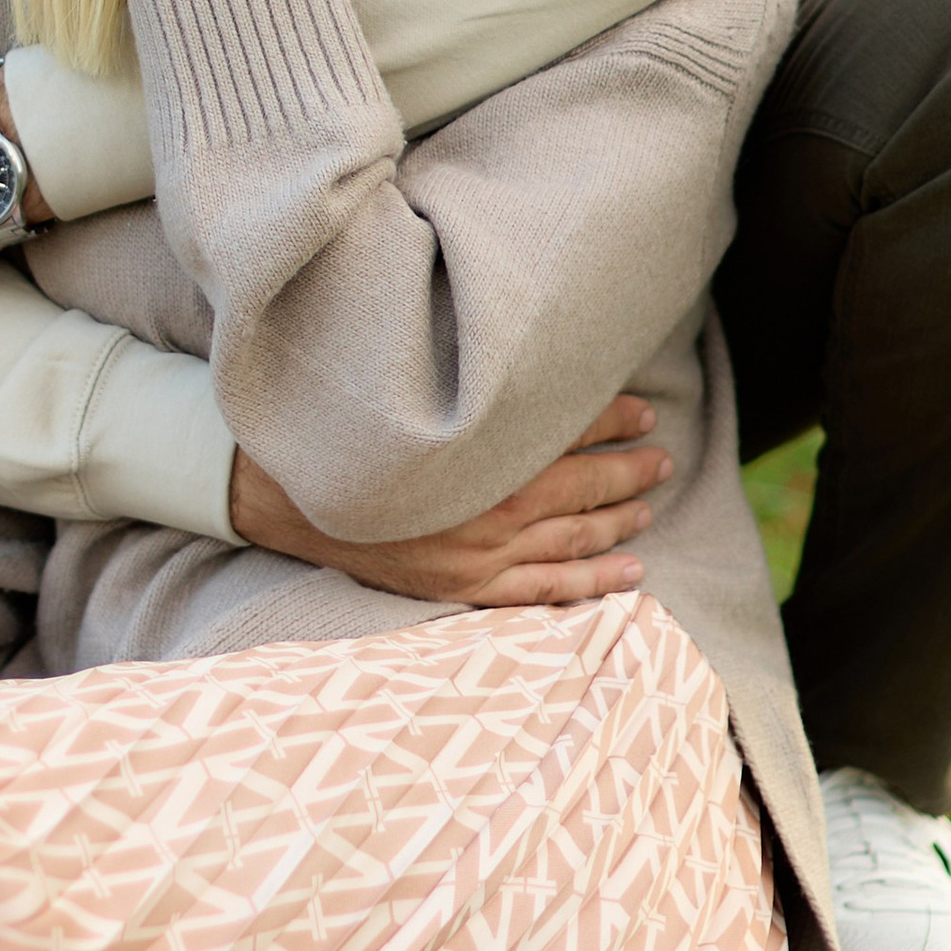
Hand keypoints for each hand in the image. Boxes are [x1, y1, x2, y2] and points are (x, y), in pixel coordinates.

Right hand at [227, 395, 668, 606]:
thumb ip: (473, 387)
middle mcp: (493, 506)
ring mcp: (484, 554)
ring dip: (618, 521)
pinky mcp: (468, 586)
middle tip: (661, 460)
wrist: (288, 493)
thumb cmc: (356, 436)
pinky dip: (593, 582)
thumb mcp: (415, 398)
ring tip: (649, 506)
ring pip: (574, 539)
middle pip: (582, 488)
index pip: (568, 431)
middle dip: (627, 472)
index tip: (644, 412)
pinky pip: (546, 590)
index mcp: (485, 453)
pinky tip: (631, 573)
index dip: (612, 420)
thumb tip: (524, 360)